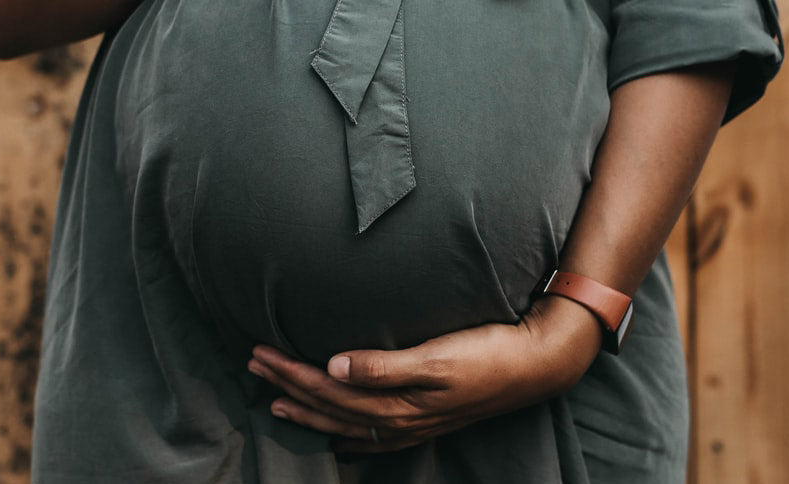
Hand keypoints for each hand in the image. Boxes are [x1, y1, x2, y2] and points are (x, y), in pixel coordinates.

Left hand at [245, 295, 604, 452]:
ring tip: (274, 398)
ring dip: (307, 409)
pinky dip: (344, 433)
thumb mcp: (437, 355)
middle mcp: (399, 420)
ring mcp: (412, 425)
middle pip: (329, 407)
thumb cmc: (487, 352)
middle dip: (288, 386)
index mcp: (397, 403)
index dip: (290, 372)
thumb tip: (334, 366)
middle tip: (253, 364)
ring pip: (345, 423)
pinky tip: (334, 434)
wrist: (535, 365)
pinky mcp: (425, 420)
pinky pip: (371, 436)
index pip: (328, 390)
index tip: (260, 352)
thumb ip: (384, 365)